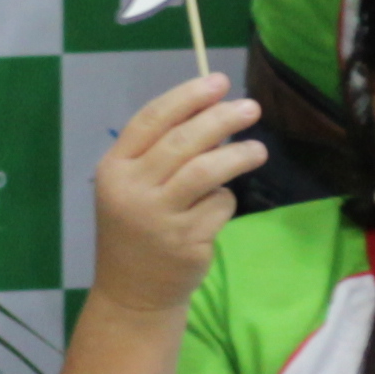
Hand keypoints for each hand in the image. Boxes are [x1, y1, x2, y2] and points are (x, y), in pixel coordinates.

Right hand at [83, 73, 262, 317]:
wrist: (132, 293)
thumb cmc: (138, 228)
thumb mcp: (135, 186)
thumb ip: (163, 152)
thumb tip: (214, 112)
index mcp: (115, 168)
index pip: (151, 119)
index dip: (187, 97)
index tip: (218, 80)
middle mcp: (132, 190)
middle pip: (183, 141)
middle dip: (221, 118)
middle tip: (251, 107)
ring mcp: (158, 217)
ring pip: (207, 171)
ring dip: (238, 155)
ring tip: (259, 150)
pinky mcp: (185, 241)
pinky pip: (218, 205)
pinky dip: (226, 200)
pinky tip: (218, 206)